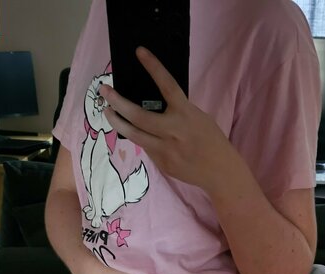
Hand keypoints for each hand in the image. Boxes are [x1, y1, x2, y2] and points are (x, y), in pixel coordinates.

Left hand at [100, 47, 239, 192]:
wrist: (220, 171)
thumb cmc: (210, 140)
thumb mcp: (197, 118)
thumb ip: (176, 111)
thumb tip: (152, 106)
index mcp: (186, 114)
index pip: (167, 86)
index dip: (153, 67)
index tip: (140, 52)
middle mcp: (174, 131)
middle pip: (138, 116)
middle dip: (117, 102)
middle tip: (104, 91)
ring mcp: (166, 150)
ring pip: (134, 135)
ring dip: (117, 121)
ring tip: (108, 112)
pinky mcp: (163, 164)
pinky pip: (146, 148)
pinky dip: (140, 138)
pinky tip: (136, 133)